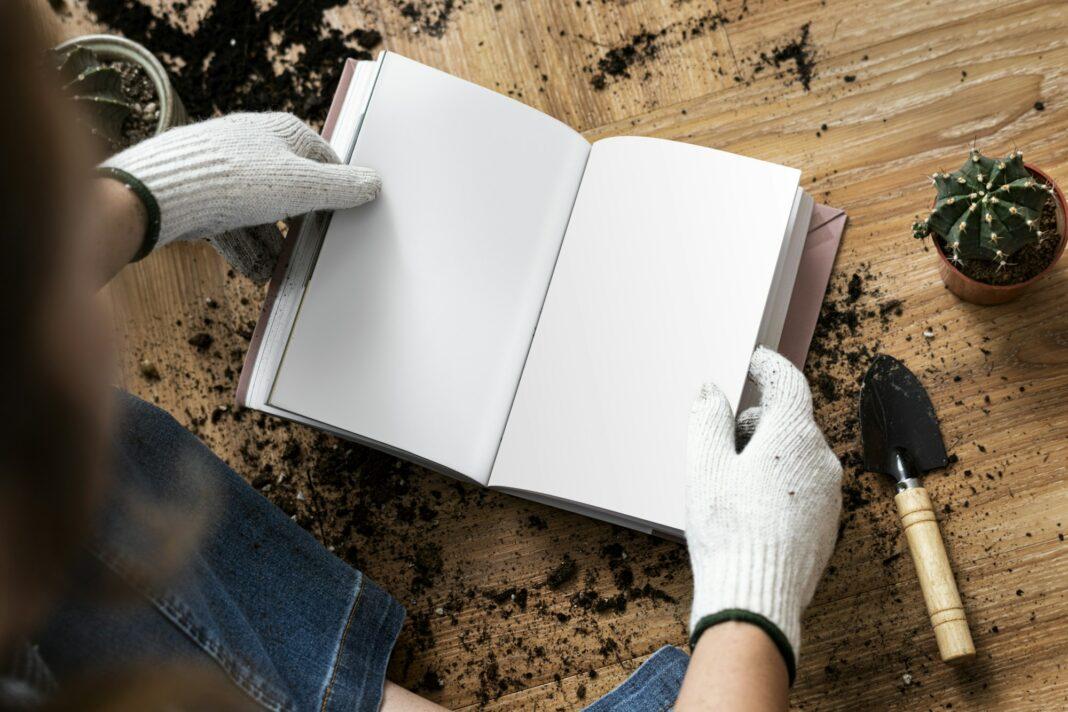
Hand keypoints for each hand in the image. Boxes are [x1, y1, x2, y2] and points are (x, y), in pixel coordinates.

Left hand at [100, 112, 380, 280]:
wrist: (163, 194)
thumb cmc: (235, 179)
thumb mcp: (302, 186)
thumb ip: (341, 188)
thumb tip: (373, 183)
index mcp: (281, 132)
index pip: (324, 159)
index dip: (338, 188)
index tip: (347, 214)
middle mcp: (254, 147)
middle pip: (291, 190)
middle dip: (302, 225)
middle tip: (316, 249)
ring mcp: (227, 172)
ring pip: (261, 213)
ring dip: (273, 245)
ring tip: (284, 271)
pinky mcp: (204, 196)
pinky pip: (233, 225)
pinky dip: (247, 249)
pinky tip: (257, 274)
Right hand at [685, 346, 841, 682]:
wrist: (756, 598)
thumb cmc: (730, 530)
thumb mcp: (705, 465)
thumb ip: (708, 419)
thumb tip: (712, 391)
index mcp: (793, 436)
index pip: (789, 383)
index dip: (770, 368)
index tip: (757, 361)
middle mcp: (820, 461)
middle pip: (792, 422)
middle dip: (760, 421)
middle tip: (725, 436)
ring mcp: (829, 496)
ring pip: (798, 458)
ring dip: (770, 456)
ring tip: (733, 480)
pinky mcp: (826, 526)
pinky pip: (803, 490)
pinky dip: (780, 485)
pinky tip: (752, 507)